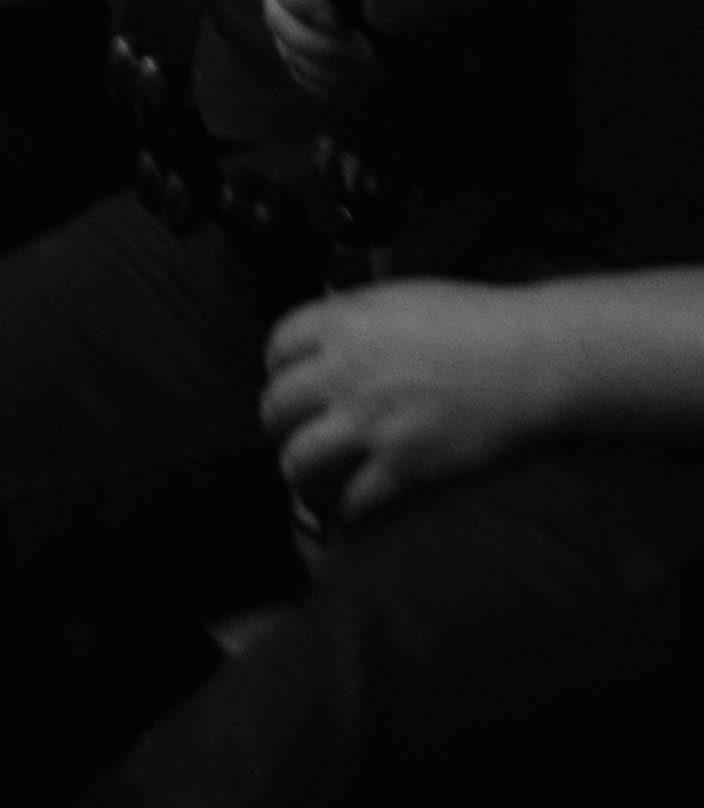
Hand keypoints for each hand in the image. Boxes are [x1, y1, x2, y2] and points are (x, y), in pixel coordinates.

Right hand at [256, 0, 500, 102]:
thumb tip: (374, 15)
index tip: (336, 19)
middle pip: (276, 14)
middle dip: (320, 44)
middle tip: (369, 56)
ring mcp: (302, 16)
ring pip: (288, 50)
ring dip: (329, 70)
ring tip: (378, 72)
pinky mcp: (315, 49)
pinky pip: (305, 75)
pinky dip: (332, 86)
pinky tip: (366, 84)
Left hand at [263, 282, 552, 529]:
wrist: (530, 358)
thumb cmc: (473, 319)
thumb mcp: (398, 296)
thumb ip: (353, 317)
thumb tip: (325, 337)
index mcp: (342, 323)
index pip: (276, 348)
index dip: (279, 368)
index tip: (290, 382)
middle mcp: (345, 373)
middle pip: (276, 407)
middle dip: (280, 424)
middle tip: (294, 433)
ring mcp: (371, 423)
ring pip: (299, 460)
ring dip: (299, 473)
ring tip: (309, 480)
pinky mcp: (404, 466)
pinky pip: (353, 501)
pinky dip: (349, 510)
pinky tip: (354, 509)